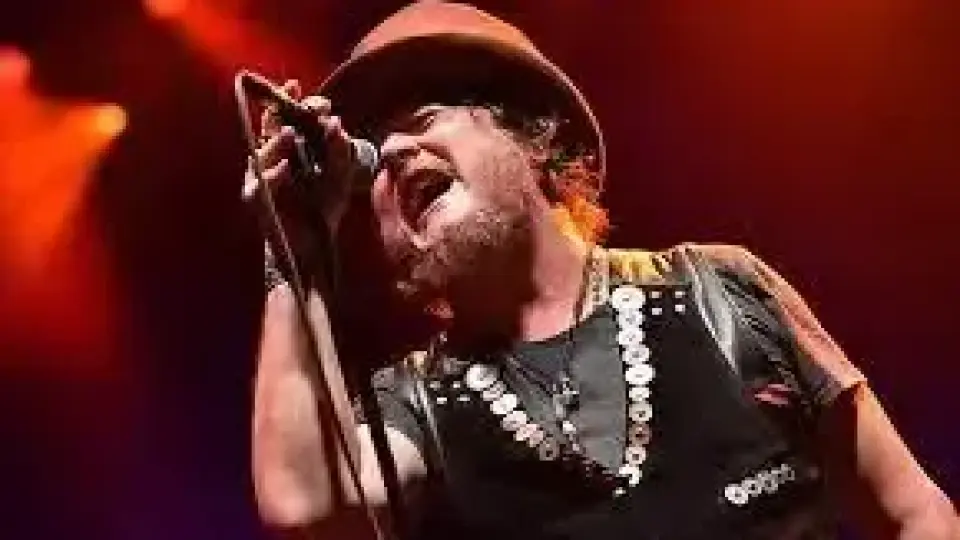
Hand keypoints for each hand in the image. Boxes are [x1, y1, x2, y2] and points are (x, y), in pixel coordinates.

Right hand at [242, 79, 358, 236]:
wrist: (315, 246)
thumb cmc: (324, 209)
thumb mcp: (341, 177)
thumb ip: (340, 152)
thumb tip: (335, 122)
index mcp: (291, 150)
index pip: (286, 119)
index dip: (288, 101)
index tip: (295, 85)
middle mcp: (273, 160)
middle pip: (269, 129)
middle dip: (277, 112)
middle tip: (290, 99)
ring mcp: (263, 179)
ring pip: (261, 153)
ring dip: (275, 142)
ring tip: (291, 134)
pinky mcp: (259, 200)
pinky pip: (259, 185)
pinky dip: (272, 175)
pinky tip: (286, 168)